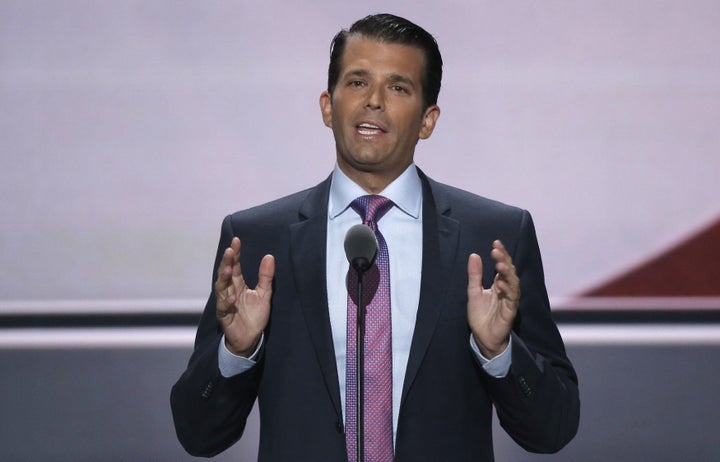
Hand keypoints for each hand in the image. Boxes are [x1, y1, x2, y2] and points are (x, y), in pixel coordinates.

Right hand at [215, 237, 274, 356]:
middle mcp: (230, 291)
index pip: (235, 266)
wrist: (250, 338)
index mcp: (238, 284)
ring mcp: (225, 303)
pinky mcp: (224, 316)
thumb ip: (266, 276)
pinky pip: (224, 307)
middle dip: (226, 262)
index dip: (235, 254)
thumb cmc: (254, 315)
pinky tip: (232, 298)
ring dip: (223, 279)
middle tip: (230, 251)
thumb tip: (269, 256)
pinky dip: (227, 302)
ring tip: (228, 269)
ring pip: (221, 288)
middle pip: (225, 274)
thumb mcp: (264, 294)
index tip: (236, 241)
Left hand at [467, 240, 519, 358]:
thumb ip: (475, 275)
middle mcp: (507, 290)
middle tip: (496, 250)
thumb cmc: (480, 315)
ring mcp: (509, 300)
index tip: (496, 242)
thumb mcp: (473, 292)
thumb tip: (474, 255)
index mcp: (499, 283)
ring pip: (514, 283)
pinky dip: (507, 290)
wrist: (482, 337)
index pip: (502, 265)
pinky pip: (512, 299)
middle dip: (504, 260)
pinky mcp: (510, 311)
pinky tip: (500, 283)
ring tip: (499, 264)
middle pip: (509, 271)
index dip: (501, 254)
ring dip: (507, 273)